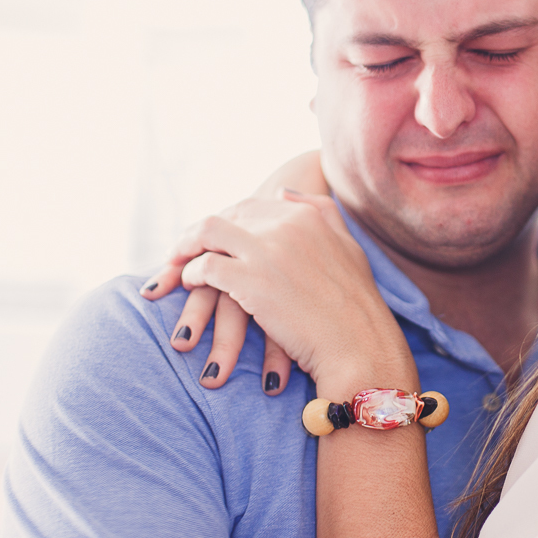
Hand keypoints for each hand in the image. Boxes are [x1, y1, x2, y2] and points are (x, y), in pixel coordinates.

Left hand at [174, 194, 411, 391]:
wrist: (359, 345)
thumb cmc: (357, 306)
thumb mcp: (348, 248)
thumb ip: (321, 213)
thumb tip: (283, 192)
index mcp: (308, 216)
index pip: (252, 206)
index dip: (228, 221)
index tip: (215, 238)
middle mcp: (286, 225)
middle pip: (227, 215)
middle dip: (202, 232)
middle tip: (185, 250)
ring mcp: (266, 250)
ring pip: (207, 232)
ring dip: (186, 247)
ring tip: (177, 264)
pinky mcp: (250, 281)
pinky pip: (205, 266)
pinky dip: (191, 274)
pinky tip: (191, 286)